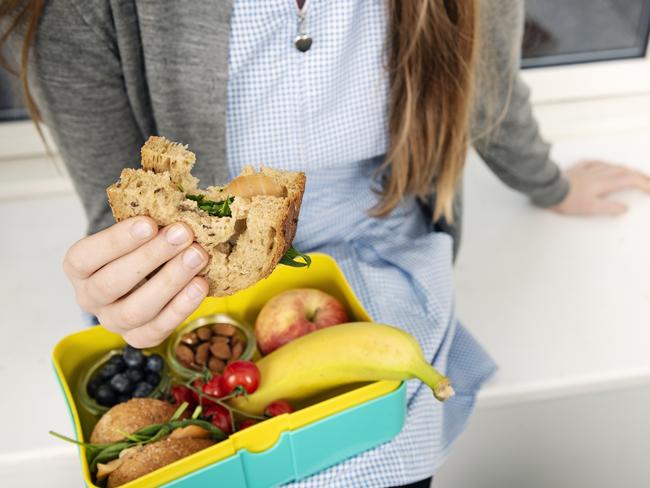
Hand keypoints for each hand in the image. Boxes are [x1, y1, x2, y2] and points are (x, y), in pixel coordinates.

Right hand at [63, 217, 208, 347]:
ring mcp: (113, 321)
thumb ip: (149, 221)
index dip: (116, 240)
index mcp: (78, 267)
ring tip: (197, 256)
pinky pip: (159, 328)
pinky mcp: (139, 337)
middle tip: (183, 234)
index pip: (86, 256)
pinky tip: (201, 284)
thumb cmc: (141, 244)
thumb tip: (178, 207)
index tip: (149, 222)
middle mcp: (89, 297)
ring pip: (136, 309)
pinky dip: (182, 306)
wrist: (148, 271)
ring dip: (171, 281)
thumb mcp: (137, 229)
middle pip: (112, 283)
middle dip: (151, 257)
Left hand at [552, 160, 649, 215]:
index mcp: (604, 183)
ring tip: (631, 172)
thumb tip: (624, 208)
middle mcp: (598, 173)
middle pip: (624, 170)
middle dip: (638, 175)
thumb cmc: (568, 200)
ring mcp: (587, 170)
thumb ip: (610, 208)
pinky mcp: (576, 170)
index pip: (629, 180)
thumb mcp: (591, 208)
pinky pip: (594, 163)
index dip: (644, 183)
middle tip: (647, 180)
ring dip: (624, 168)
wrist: (548, 190)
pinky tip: (603, 165)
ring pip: (611, 165)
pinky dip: (604, 164)